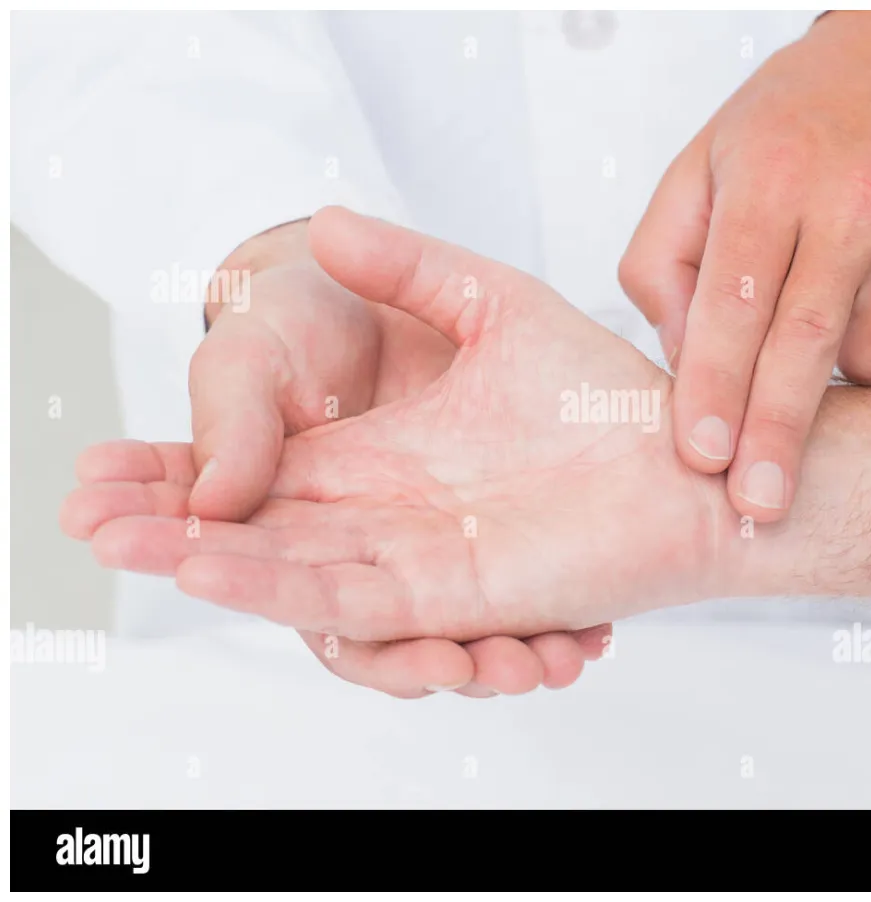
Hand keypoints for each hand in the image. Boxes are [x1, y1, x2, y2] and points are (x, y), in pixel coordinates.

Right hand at [73, 208, 730, 644]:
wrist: (670, 449)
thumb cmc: (585, 379)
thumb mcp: (482, 298)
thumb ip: (405, 266)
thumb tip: (325, 220)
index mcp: (367, 452)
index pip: (247, 470)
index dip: (170, 473)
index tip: (96, 470)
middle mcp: (377, 512)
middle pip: (251, 533)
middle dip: (165, 530)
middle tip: (86, 519)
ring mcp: (410, 555)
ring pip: (288, 575)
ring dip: (213, 565)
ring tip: (142, 546)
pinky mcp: (451, 592)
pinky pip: (355, 602)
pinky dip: (282, 589)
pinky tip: (219, 566)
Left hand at [619, 10, 870, 522]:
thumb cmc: (789, 129)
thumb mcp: (698, 172)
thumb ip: (666, 267)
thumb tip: (687, 362)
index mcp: (772, 176)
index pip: (736, 302)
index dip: (717, 387)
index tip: (703, 456)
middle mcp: (859, 196)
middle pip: (810, 344)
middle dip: (778, 438)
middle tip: (758, 506)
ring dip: (841, 374)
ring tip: (824, 315)